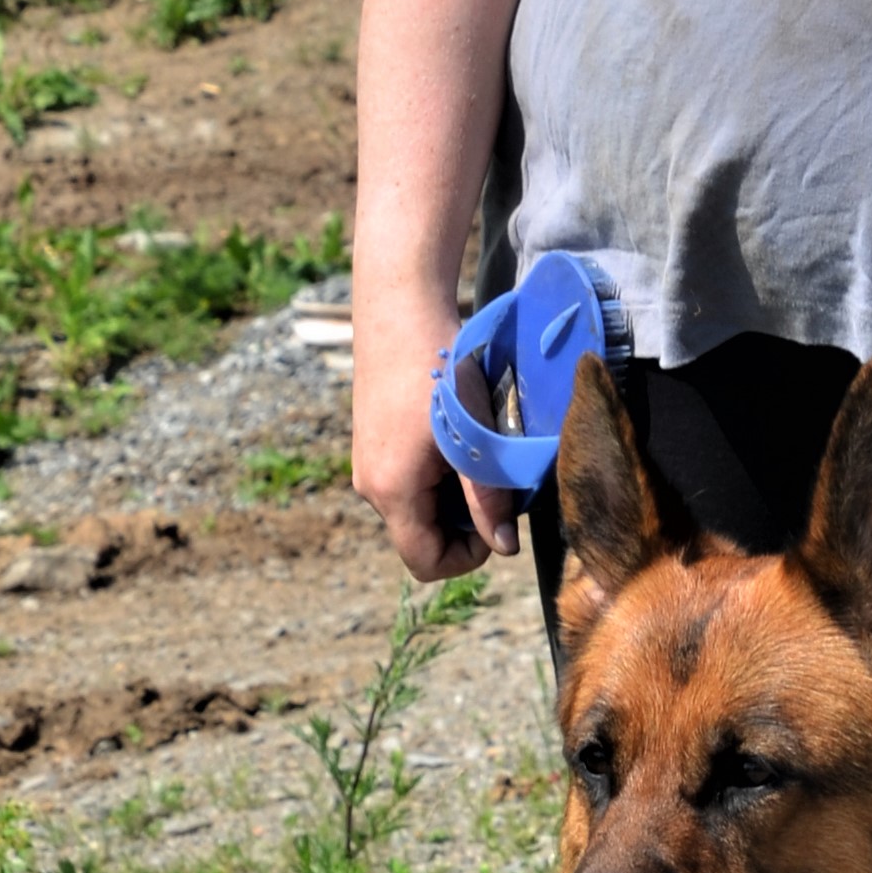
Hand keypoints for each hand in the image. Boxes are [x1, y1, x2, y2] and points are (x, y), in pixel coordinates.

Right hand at [352, 273, 518, 580]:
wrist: (400, 310)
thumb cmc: (440, 370)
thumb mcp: (474, 439)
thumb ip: (488, 499)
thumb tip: (504, 549)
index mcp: (392, 492)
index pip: (426, 561)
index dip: (467, 556)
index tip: (497, 522)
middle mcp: (370, 486)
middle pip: (421, 536)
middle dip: (464, 523)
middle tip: (496, 483)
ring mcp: (367, 464)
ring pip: (417, 508)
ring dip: (453, 496)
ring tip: (478, 454)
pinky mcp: (372, 443)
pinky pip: (407, 481)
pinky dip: (437, 474)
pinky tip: (456, 436)